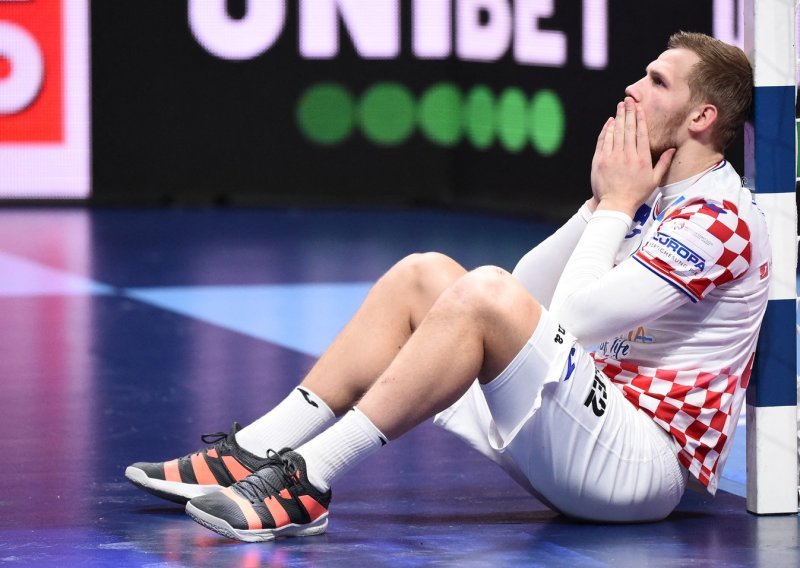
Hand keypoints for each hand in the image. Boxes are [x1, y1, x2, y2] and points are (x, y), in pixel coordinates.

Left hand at [590, 97, 675, 216]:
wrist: (615, 205)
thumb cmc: (636, 194)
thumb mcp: (654, 180)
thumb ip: (663, 163)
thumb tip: (673, 149)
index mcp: (642, 159)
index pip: (641, 133)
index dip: (640, 118)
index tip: (639, 107)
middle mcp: (627, 155)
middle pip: (628, 129)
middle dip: (628, 112)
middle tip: (628, 100)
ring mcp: (612, 157)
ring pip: (616, 133)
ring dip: (618, 118)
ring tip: (620, 106)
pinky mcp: (599, 161)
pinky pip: (603, 141)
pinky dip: (606, 130)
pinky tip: (610, 122)